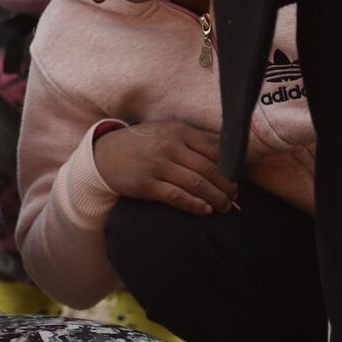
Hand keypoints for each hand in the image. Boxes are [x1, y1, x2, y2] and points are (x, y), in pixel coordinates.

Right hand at [92, 121, 237, 215]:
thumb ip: (193, 138)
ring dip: (216, 198)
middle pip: (209, 169)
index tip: (237, 178)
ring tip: (224, 206)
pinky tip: (204, 210)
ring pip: (197, 184)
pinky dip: (194, 205)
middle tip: (234, 196)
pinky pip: (177, 197)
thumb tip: (227, 150)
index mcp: (178, 131)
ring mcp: (157, 166)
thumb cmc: (141, 143)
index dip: (231, 166)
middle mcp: (169, 146)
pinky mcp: (146, 184)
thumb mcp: (165, 131)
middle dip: (227, 186)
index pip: (215, 149)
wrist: (104, 155)